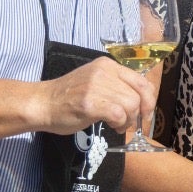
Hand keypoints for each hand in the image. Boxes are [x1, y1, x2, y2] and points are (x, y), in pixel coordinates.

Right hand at [32, 57, 151, 136]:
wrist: (42, 103)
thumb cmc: (69, 97)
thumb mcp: (95, 82)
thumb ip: (116, 86)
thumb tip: (141, 100)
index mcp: (108, 65)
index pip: (141, 80)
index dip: (149, 99)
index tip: (146, 112)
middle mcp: (104, 72)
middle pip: (139, 94)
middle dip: (140, 112)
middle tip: (130, 123)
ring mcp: (96, 86)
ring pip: (131, 104)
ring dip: (128, 120)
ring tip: (118, 125)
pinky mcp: (90, 103)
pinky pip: (119, 114)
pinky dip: (120, 124)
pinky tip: (112, 126)